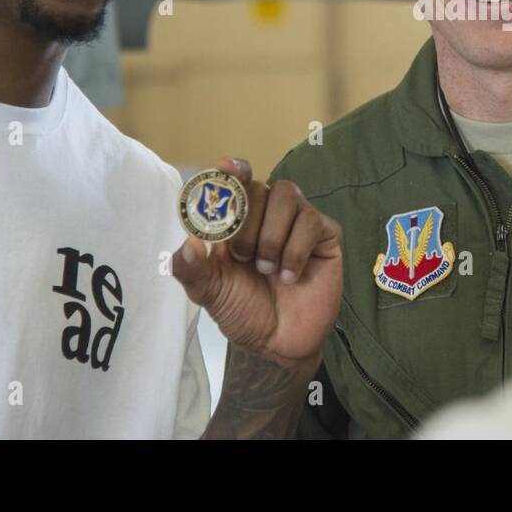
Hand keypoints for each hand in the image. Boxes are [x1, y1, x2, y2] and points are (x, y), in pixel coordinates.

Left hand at [171, 158, 342, 364]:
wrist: (279, 343)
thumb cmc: (243, 311)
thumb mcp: (210, 293)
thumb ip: (193, 270)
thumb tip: (185, 245)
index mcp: (237, 220)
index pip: (235, 180)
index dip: (231, 170)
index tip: (226, 168)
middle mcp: (268, 214)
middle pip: (258, 187)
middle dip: (247, 223)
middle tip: (243, 258)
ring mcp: (299, 222)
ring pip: (287, 195)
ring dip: (272, 235)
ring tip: (267, 270)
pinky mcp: (325, 236)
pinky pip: (312, 221)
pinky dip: (296, 250)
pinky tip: (290, 275)